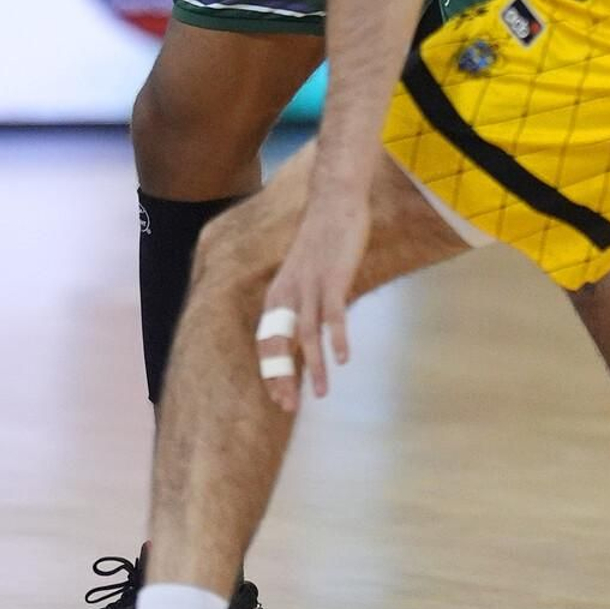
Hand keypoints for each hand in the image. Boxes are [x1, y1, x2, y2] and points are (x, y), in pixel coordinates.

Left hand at [257, 194, 370, 413]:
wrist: (334, 202)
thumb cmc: (321, 241)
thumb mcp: (303, 275)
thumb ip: (302, 303)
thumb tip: (306, 334)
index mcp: (277, 295)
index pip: (267, 342)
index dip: (271, 372)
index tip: (279, 399)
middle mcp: (287, 293)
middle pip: (279, 344)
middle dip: (283, 377)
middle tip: (289, 406)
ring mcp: (309, 286)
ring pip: (306, 334)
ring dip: (313, 366)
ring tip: (321, 393)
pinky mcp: (332, 278)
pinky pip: (332, 313)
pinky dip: (336, 337)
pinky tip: (342, 358)